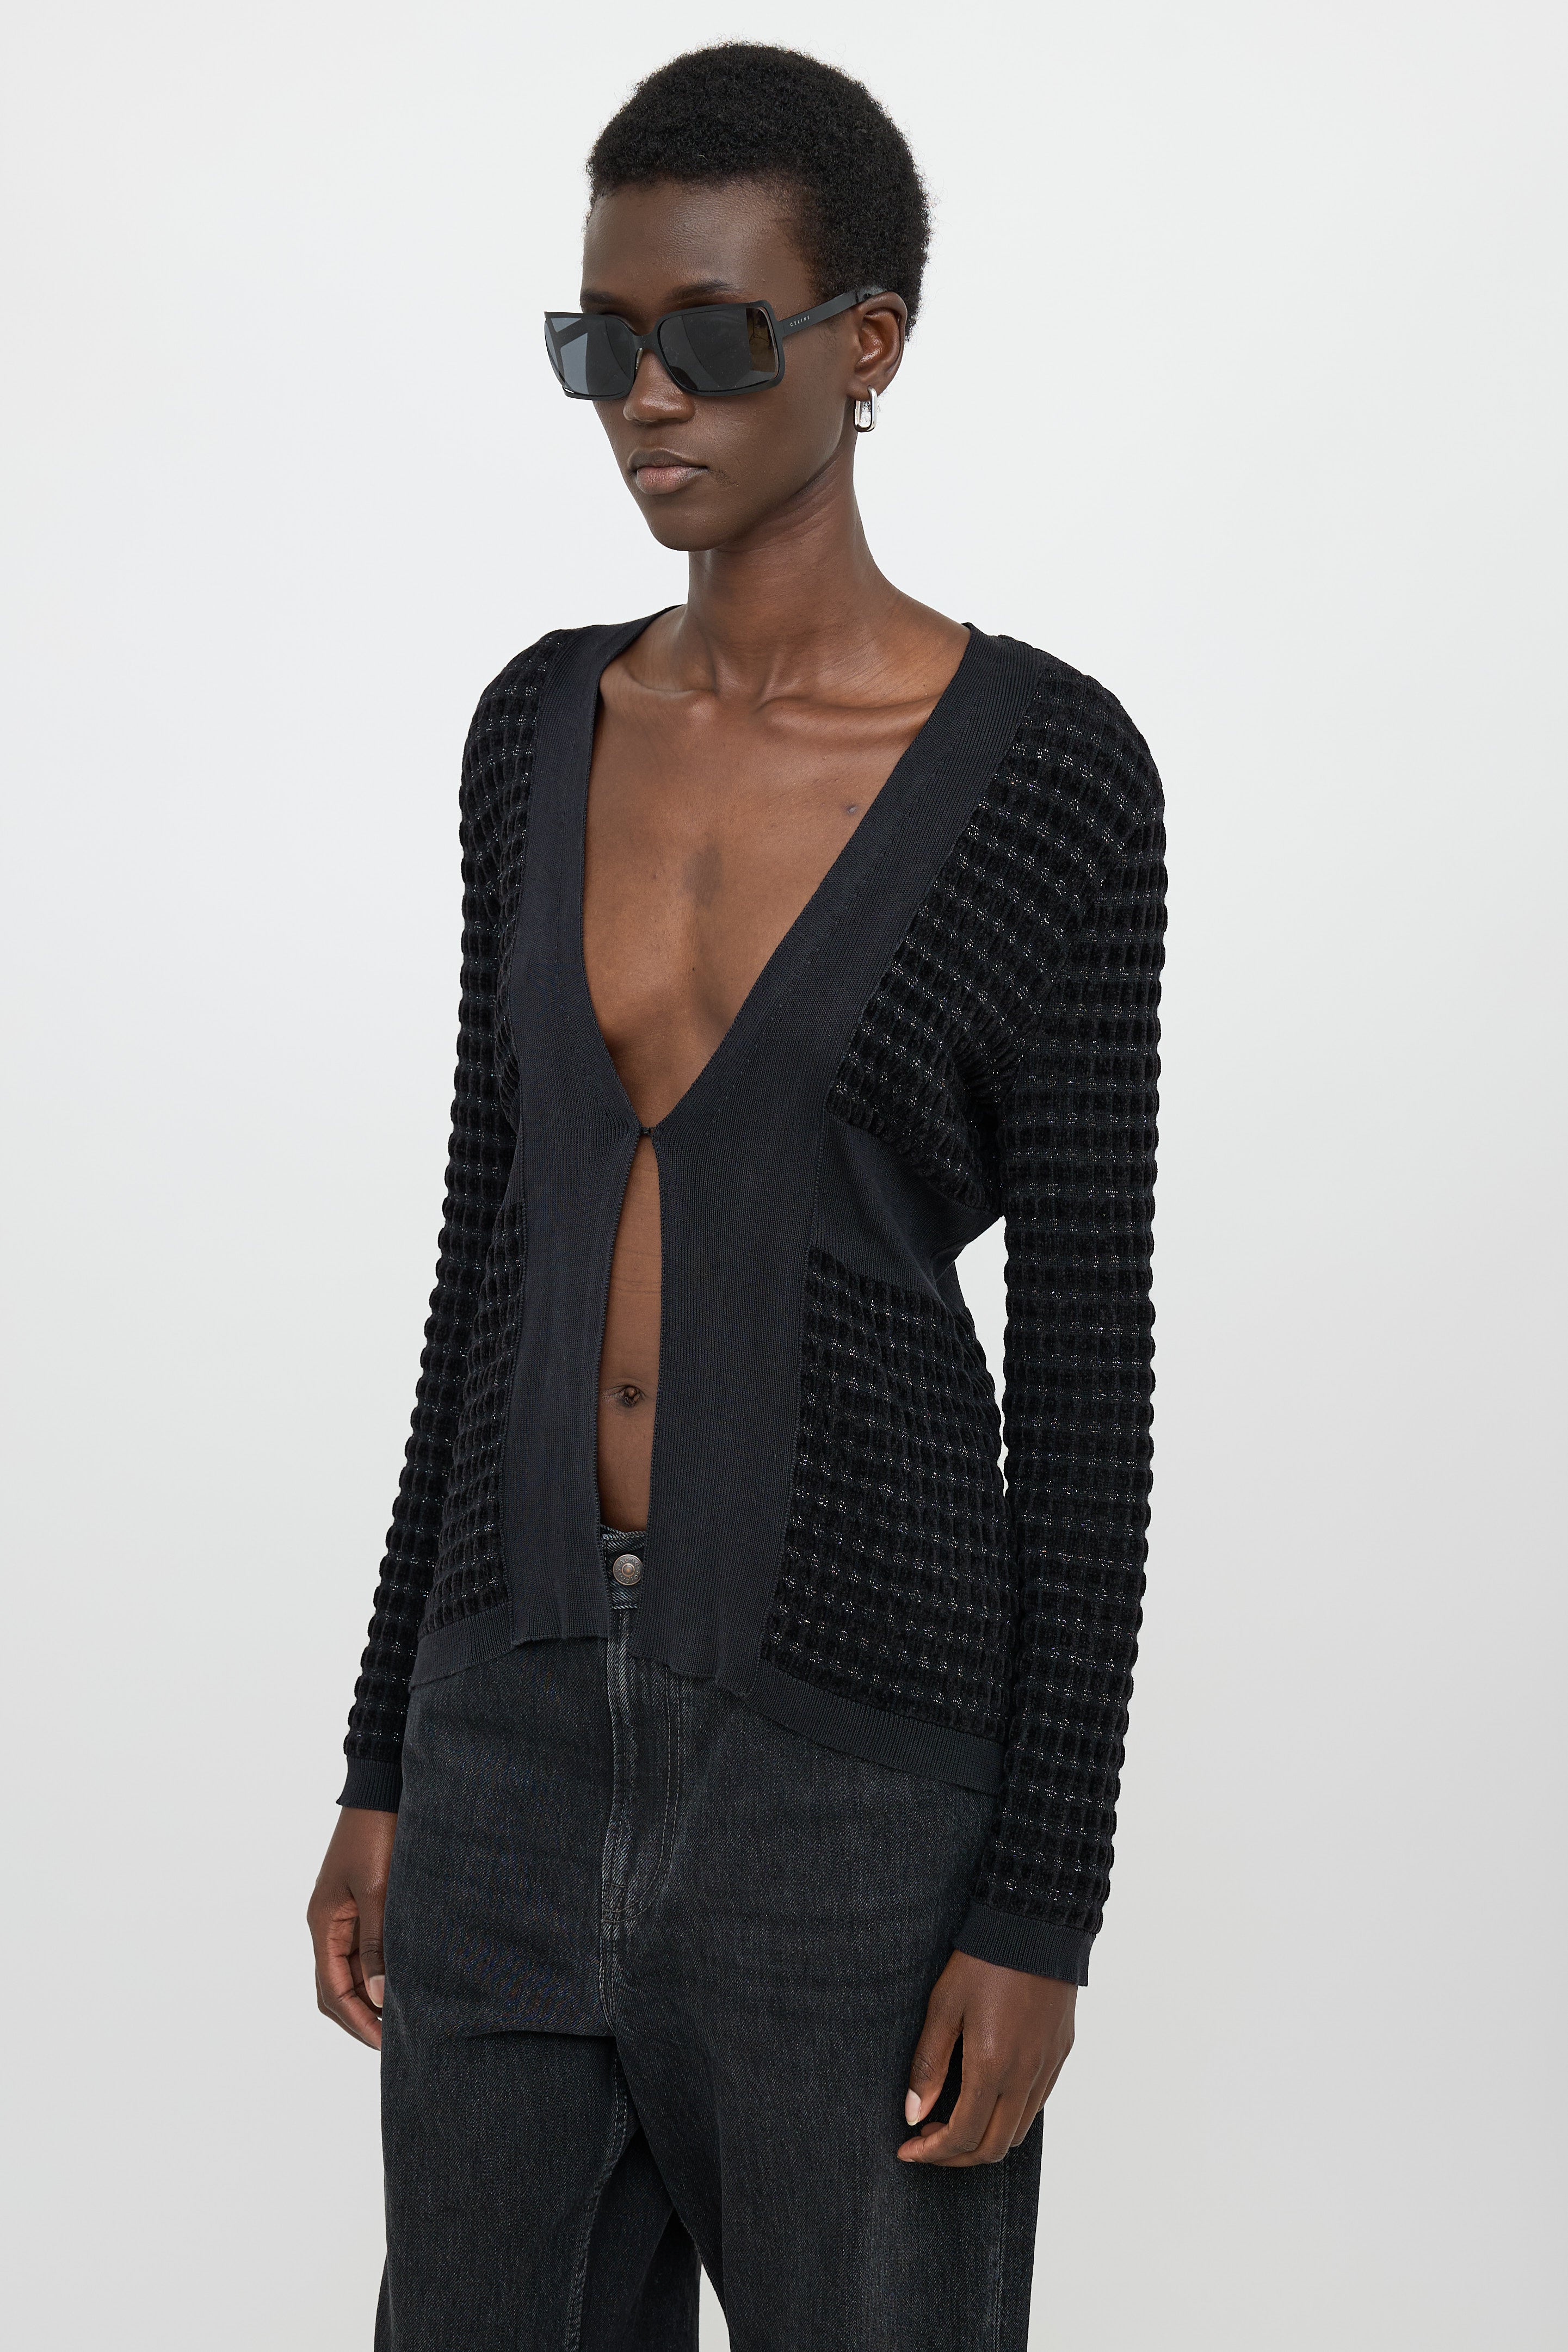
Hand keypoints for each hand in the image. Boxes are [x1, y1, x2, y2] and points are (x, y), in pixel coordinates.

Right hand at [308, 1807, 396, 2049]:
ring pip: (352, 1970)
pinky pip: (366, 1948)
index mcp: (323, 1923)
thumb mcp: (376, 1890)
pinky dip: (381, 1969)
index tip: (385, 2043)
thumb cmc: (377, 1833)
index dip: (357, 2020)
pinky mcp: (364, 1902)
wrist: (381, 1787)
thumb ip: (376, 1942)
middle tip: (396, 2039)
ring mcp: (345, 1913)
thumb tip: (378, 1994)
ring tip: (404, 2016)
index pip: (331, 1990)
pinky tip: (405, 1979)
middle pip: (336, 1987)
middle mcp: (329, 1923)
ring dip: (372, 1995)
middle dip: (361, 2016)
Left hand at [899, 1950, 1075, 2164]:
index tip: (907, 2148)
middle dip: (956, 2156)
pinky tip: (986, 2098)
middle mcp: (1024, 2077)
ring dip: (984, 2140)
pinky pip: (1036, 2105)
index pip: (963, 2136)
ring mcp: (1047, 2068)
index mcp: (991, 2067)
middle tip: (928, 2143)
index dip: (932, 2152)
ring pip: (1018, 2131)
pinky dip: (1008, 2117)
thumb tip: (913, 2114)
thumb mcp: (943, 2007)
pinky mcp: (1060, 2055)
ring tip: (953, 2123)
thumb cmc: (982, 1963)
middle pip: (993, 2147)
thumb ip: (929, 2065)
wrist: (1034, 1927)